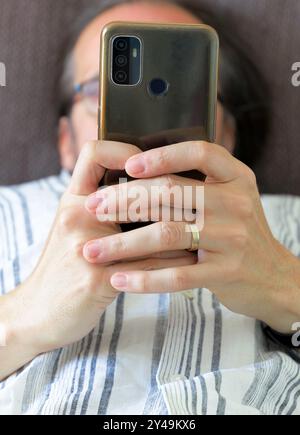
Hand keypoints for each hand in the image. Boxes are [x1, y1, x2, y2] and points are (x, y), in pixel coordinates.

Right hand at [1, 141, 193, 373]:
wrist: (38, 310)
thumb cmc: (64, 266)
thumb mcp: (74, 228)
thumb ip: (102, 207)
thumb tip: (147, 190)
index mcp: (72, 200)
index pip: (94, 153)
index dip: (123, 149)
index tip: (150, 162)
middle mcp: (77, 217)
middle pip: (133, 189)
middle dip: (171, 193)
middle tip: (198, 197)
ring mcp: (86, 248)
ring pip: (150, 230)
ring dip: (183, 230)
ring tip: (204, 230)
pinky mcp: (96, 280)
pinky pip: (149, 265)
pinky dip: (176, 262)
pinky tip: (191, 261)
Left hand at [84, 141, 299, 332]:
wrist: (272, 276)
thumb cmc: (239, 232)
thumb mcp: (231, 198)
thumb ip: (198, 184)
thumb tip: (140, 172)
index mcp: (236, 178)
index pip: (200, 153)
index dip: (162, 156)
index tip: (128, 165)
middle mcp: (236, 203)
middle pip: (172, 193)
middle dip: (125, 200)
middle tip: (93, 208)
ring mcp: (232, 239)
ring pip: (167, 234)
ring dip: (123, 243)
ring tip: (93, 251)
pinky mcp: (225, 273)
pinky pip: (177, 274)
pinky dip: (144, 278)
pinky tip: (119, 279)